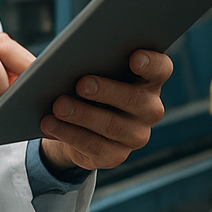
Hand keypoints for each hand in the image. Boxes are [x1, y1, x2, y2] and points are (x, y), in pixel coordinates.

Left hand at [38, 49, 172, 172]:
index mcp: (150, 79)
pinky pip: (94, 147)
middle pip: (134, 99)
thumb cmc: (91, 80)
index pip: (161, 69)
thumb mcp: (96, 67)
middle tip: (81, 84)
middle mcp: (150, 108)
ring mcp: (136, 135)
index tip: (134, 57)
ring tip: (58, 105)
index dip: (151, 63)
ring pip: (112, 126)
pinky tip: (51, 124)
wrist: (81, 120)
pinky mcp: (116, 155)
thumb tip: (72, 56)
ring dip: (82, 115)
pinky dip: (70, 134)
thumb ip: (95, 58)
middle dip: (106, 91)